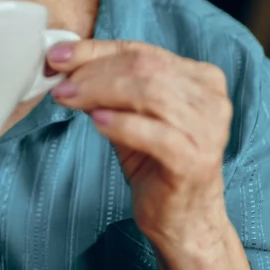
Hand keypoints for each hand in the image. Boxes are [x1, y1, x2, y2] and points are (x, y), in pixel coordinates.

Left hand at [46, 40, 232, 247]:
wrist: (182, 218)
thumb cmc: (155, 161)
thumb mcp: (128, 114)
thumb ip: (106, 86)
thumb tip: (64, 62)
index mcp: (201, 78)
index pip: (142, 52)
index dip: (96, 51)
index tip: (58, 56)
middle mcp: (211, 98)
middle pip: (145, 68)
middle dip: (94, 72)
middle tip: (60, 83)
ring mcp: (209, 129)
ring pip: (149, 94)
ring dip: (100, 93)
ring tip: (69, 100)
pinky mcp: (196, 160)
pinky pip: (155, 133)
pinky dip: (121, 124)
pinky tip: (97, 123)